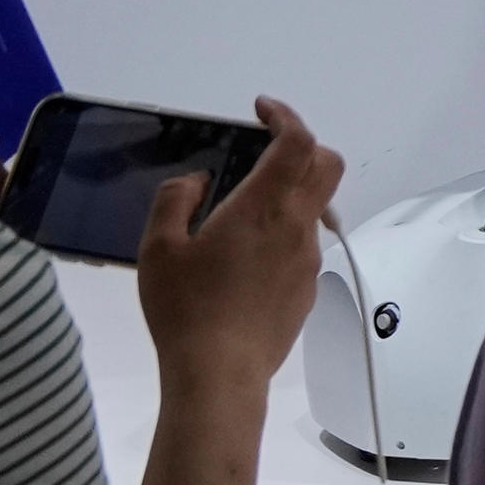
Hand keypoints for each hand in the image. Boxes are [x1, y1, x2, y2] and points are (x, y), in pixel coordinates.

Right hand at [132, 100, 341, 398]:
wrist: (221, 374)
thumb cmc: (186, 309)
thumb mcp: (158, 248)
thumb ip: (176, 200)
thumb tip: (200, 181)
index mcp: (264, 208)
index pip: (297, 142)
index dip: (285, 116)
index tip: (261, 110)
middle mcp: (297, 227)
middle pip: (326, 165)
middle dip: (302, 145)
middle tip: (264, 148)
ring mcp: (308, 259)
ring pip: (318, 205)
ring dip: (294, 189)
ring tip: (246, 204)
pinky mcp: (307, 288)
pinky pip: (305, 242)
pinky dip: (286, 227)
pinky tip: (248, 251)